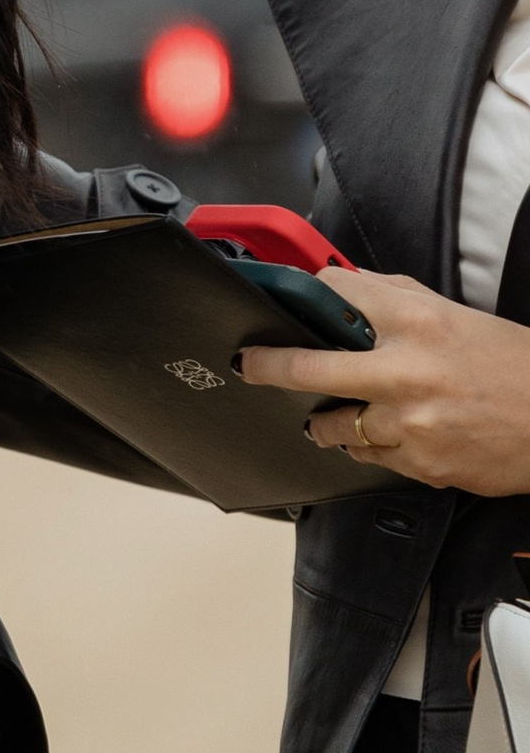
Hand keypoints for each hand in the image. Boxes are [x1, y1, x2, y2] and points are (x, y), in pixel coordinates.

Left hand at [237, 266, 529, 495]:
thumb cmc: (515, 366)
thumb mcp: (459, 316)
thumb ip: (398, 300)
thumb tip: (346, 287)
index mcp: (419, 322)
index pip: (335, 294)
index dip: (306, 296)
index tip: (282, 304)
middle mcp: (406, 371)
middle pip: (307, 367)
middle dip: (268, 365)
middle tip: (249, 365)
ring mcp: (409, 423)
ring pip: (332, 426)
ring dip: (327, 420)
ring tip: (332, 413)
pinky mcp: (419, 464)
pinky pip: (369, 457)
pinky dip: (371, 446)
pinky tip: (390, 434)